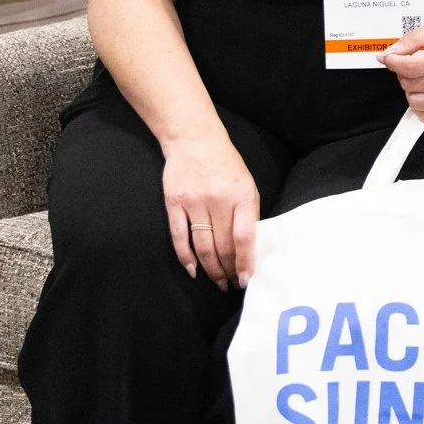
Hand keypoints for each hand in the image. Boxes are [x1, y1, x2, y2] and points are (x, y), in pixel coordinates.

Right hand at [160, 130, 258, 288]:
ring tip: (217, 281)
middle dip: (228, 269)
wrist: (194, 139)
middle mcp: (218, 199)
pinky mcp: (174, 202)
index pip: (244, 237)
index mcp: (242, 195)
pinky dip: (186, 257)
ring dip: (211, 269)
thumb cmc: (226, 164)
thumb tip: (249, 249)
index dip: (245, 261)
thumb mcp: (247, 185)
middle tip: (231, 284)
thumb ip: (248, 213)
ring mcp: (194, 201)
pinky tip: (193, 270)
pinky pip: (180, 237)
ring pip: (202, 245)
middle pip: (223, 245)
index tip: (246, 279)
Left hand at [382, 21, 423, 124]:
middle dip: (404, 73)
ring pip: (414, 101)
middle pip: (409, 84)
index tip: (390, 58)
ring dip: (412, 89)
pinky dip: (421, 105)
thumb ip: (413, 38)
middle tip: (413, 64)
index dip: (393, 62)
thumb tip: (390, 53)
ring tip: (423, 78)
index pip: (410, 67)